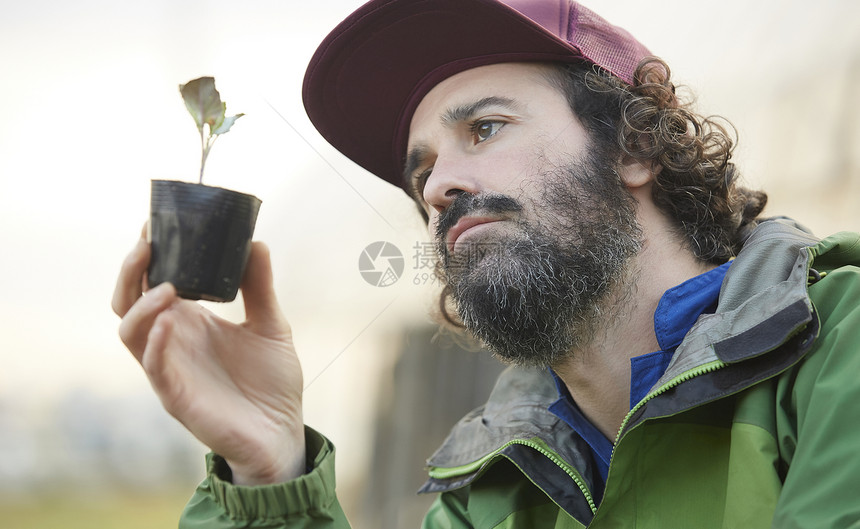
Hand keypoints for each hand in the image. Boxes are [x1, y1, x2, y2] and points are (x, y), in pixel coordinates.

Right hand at [112, 227, 305, 484]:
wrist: (281, 432)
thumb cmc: (271, 382)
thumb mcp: (271, 325)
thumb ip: (259, 287)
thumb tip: (256, 242)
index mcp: (190, 320)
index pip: (153, 280)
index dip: (149, 253)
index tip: (156, 222)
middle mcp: (172, 340)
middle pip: (129, 300)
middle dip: (131, 270)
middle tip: (148, 241)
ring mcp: (170, 367)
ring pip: (130, 330)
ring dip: (141, 303)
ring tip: (165, 283)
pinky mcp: (176, 395)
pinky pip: (154, 366)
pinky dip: (155, 341)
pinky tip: (168, 320)